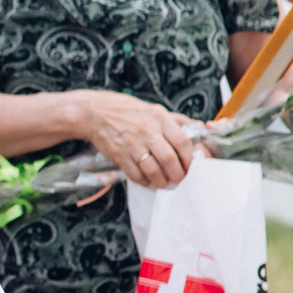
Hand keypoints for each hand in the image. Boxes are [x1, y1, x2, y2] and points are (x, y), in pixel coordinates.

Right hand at [69, 90, 198, 189]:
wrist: (94, 113)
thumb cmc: (125, 110)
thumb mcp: (153, 109)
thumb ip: (176, 120)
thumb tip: (198, 127)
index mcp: (159, 118)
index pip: (182, 142)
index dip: (190, 158)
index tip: (192, 166)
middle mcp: (147, 131)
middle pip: (169, 160)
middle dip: (178, 174)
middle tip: (180, 179)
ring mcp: (132, 144)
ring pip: (153, 170)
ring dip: (162, 181)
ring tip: (164, 183)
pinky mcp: (119, 155)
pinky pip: (135, 174)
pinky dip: (144, 181)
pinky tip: (148, 181)